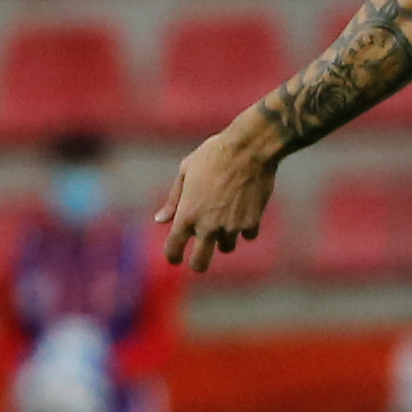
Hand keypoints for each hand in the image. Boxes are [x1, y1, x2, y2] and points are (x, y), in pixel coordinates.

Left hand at [155, 114, 283, 271]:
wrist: (249, 148)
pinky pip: (247, 235)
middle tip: (200, 257)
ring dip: (224, 239)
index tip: (175, 257)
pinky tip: (244, 210)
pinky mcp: (251, 222)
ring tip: (225, 218)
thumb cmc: (212, 155)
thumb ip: (173, 200)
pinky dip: (245, 227)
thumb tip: (160, 220)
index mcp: (187, 214)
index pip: (173, 249)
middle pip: (200, 263)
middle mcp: (208, 226)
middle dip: (198, 263)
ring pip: (226, 247)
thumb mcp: (185, 172)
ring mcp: (231, 227)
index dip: (172, 256)